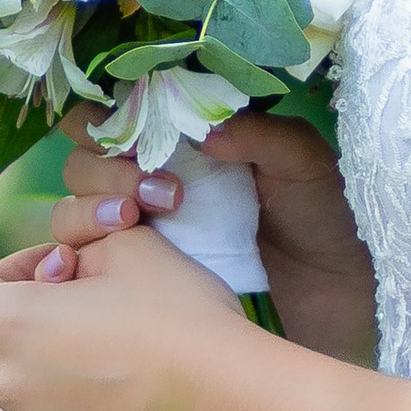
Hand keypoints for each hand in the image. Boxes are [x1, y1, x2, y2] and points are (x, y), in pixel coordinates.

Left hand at [0, 224, 252, 410]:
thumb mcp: (134, 247)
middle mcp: (7, 384)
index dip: (13, 271)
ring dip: (23, 398)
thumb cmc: (181, 312)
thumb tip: (64, 269)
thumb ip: (85, 245)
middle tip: (84, 322)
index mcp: (13, 320)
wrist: (226, 396)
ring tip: (74, 387)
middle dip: (24, 330)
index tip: (58, 270)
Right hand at [46, 104, 377, 360]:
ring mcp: (141, 236)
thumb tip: (205, 129)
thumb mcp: (302, 162)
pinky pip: (82, 267)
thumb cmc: (322, 216)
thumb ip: (260, 134)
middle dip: (103, 168)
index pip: (117, 114)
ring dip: (87, 209)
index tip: (137, 130)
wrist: (339, 296)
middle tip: (154, 189)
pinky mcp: (138, 283)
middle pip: (83, 160)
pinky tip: (112, 260)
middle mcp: (152, 182)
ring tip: (133, 219)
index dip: (109, 115)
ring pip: (72, 211)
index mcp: (187, 141)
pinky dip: (78, 258)